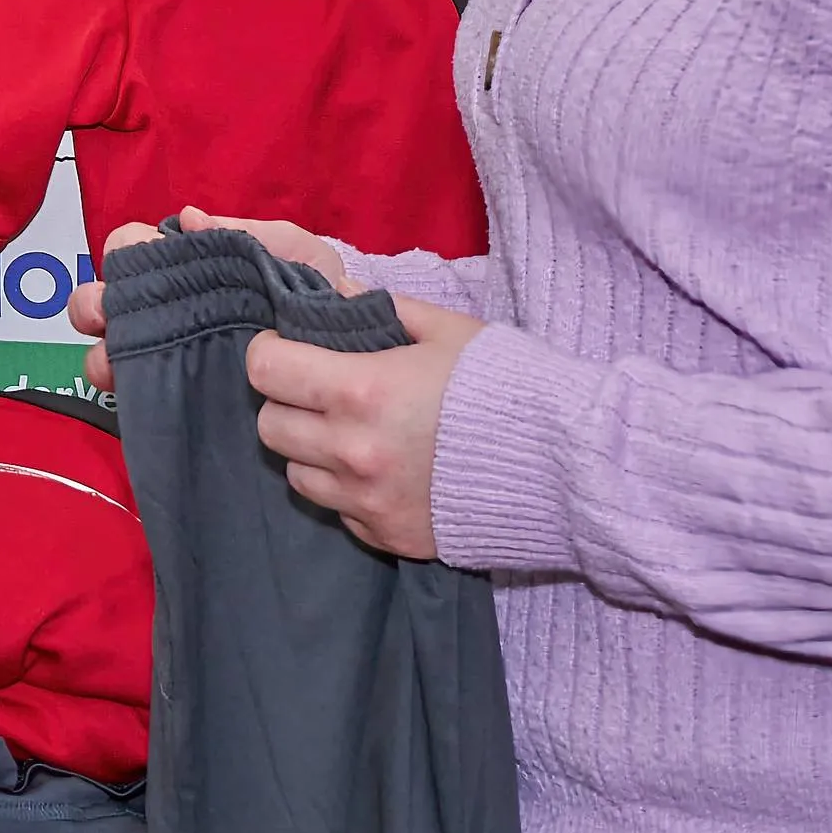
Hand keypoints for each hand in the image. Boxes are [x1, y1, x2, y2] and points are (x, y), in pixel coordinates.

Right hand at [68, 211, 358, 387]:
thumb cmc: (319, 289)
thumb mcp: (292, 252)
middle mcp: (167, 311)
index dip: (124, 256)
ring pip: (108, 353)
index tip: (133, 269)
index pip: (130, 249)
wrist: (354, 352)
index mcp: (187, 267)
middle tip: (107, 322)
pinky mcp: (183, 401)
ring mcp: (171, 357)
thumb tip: (188, 218)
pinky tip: (136, 399)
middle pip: (102, 300)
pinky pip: (140, 400)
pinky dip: (129, 397)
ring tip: (115, 369)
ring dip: (103, 356)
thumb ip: (245, 234)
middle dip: (94, 307)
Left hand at [248, 294, 484, 559]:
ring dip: (312, 452)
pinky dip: (348, 492)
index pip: (265, 370)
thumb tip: (331, 294)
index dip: (270, 353)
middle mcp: (352, 452)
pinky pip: (340, 513)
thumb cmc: (506, 385)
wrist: (567, 465)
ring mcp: (367, 502)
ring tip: (352, 433)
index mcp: (359, 390)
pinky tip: (385, 472)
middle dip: (287, 402)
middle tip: (319, 391)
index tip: (288, 348)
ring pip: (297, 476)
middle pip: (270, 427)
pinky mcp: (388, 538)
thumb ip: (378, 308)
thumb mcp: (445, 328)